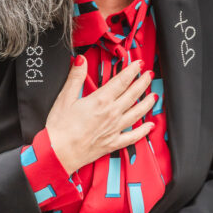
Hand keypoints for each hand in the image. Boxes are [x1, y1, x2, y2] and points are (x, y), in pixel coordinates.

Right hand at [46, 57, 156, 174]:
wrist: (58, 153)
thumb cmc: (60, 128)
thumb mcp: (65, 97)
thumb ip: (76, 77)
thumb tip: (81, 60)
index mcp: (100, 100)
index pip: (121, 81)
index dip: (132, 70)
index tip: (139, 64)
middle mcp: (111, 114)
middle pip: (132, 95)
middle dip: (143, 83)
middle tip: (149, 75)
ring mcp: (114, 129)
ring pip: (136, 113)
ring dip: (147, 103)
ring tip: (154, 96)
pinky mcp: (113, 143)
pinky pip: (133, 136)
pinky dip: (143, 131)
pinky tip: (149, 126)